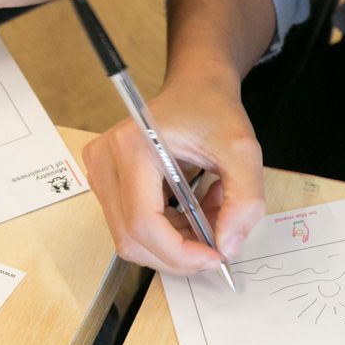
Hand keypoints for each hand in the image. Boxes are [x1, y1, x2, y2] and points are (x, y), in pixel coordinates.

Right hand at [84, 77, 265, 273]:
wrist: (196, 88)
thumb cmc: (213, 111)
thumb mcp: (243, 151)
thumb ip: (244, 200)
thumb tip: (226, 247)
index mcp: (132, 147)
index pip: (144, 223)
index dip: (181, 253)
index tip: (217, 256)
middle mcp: (105, 161)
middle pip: (132, 238)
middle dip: (179, 254)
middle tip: (217, 246)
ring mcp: (101, 173)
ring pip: (133, 239)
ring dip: (175, 244)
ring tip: (209, 217)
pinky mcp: (107, 184)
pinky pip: (134, 228)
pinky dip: (169, 233)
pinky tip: (194, 212)